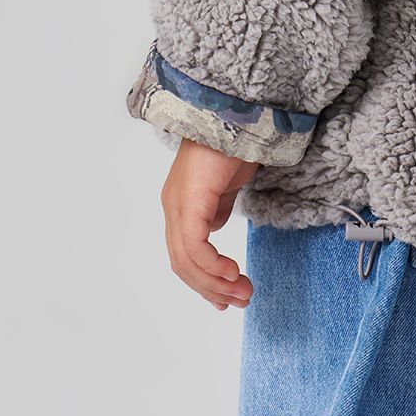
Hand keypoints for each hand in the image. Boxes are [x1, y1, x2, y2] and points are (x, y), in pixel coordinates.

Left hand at [160, 137, 259, 310]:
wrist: (235, 114)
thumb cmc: (234, 143)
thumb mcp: (227, 185)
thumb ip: (218, 208)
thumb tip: (215, 230)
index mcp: (180, 204)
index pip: (185, 255)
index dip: (204, 280)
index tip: (228, 296)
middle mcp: (172, 207)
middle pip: (183, 264)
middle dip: (212, 288)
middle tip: (240, 300)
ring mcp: (177, 205)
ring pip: (187, 261)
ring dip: (216, 283)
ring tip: (242, 292)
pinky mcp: (189, 202)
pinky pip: (196, 247)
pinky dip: (213, 267)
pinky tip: (233, 272)